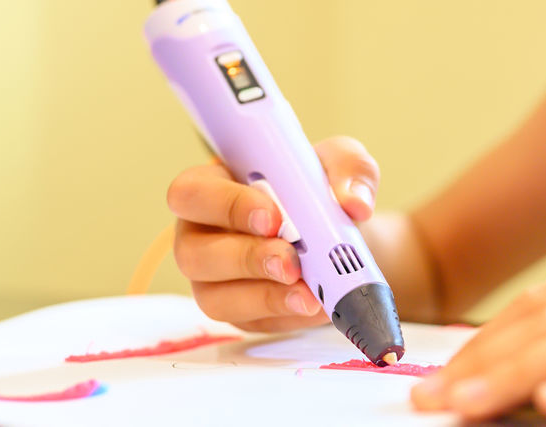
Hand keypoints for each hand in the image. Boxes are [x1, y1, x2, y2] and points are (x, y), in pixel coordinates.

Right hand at [166, 136, 380, 331]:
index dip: (226, 206)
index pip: (191, 193)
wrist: (343, 238)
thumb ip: (350, 169)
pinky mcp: (241, 313)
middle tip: (291, 262)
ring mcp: (216, 280)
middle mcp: (203, 235)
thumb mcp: (340, 163)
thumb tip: (355, 203)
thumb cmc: (322, 191)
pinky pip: (253, 323)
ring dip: (265, 297)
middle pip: (192, 254)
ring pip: (216, 298)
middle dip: (246, 259)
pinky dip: (288, 315)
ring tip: (309, 293)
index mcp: (213, 186)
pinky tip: (319, 306)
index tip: (274, 217)